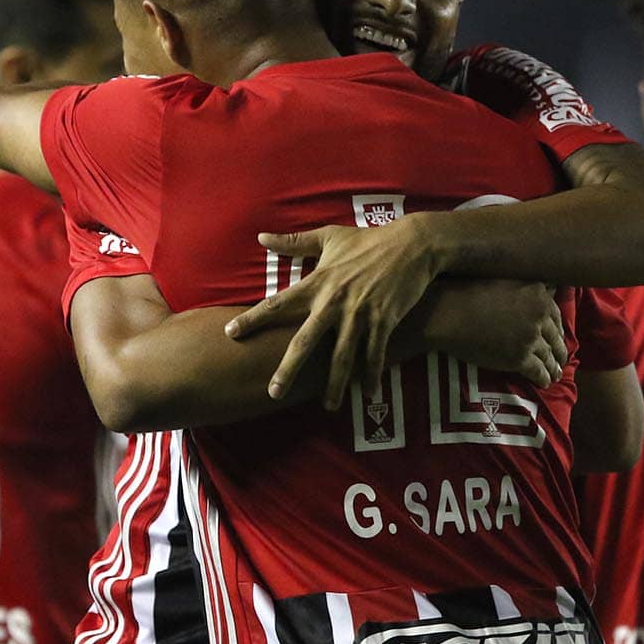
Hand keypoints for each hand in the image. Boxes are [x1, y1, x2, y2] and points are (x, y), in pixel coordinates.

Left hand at [224, 216, 444, 409]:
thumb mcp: (329, 238)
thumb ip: (294, 242)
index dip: (252, 319)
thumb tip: (261, 237)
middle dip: (288, 369)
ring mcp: (360, 313)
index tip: (230, 334)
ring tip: (328, 406)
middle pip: (305, 341)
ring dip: (334, 384)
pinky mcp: (384, 320)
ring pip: (342, 356)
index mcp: (317, 283)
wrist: (412, 244)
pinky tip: (368, 394)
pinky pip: (375, 354)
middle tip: (273, 392)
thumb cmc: (368, 240)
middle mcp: (334, 302)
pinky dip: (371, 375)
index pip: (277, 304)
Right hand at [425, 280, 566, 386]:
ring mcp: (531, 338)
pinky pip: (538, 371)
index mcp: (537, 292)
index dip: (558, 328)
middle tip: (561, 358)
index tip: (557, 335)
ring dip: (554, 367)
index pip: (556, 313)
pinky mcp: (520, 358)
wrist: (448, 314)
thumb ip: (526, 284)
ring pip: (550, 356)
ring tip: (555, 373)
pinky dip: (543, 378)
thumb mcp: (502, 278)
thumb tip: (547, 287)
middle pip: (556, 336)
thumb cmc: (468, 291)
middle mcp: (540, 315)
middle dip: (559, 350)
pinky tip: (544, 382)